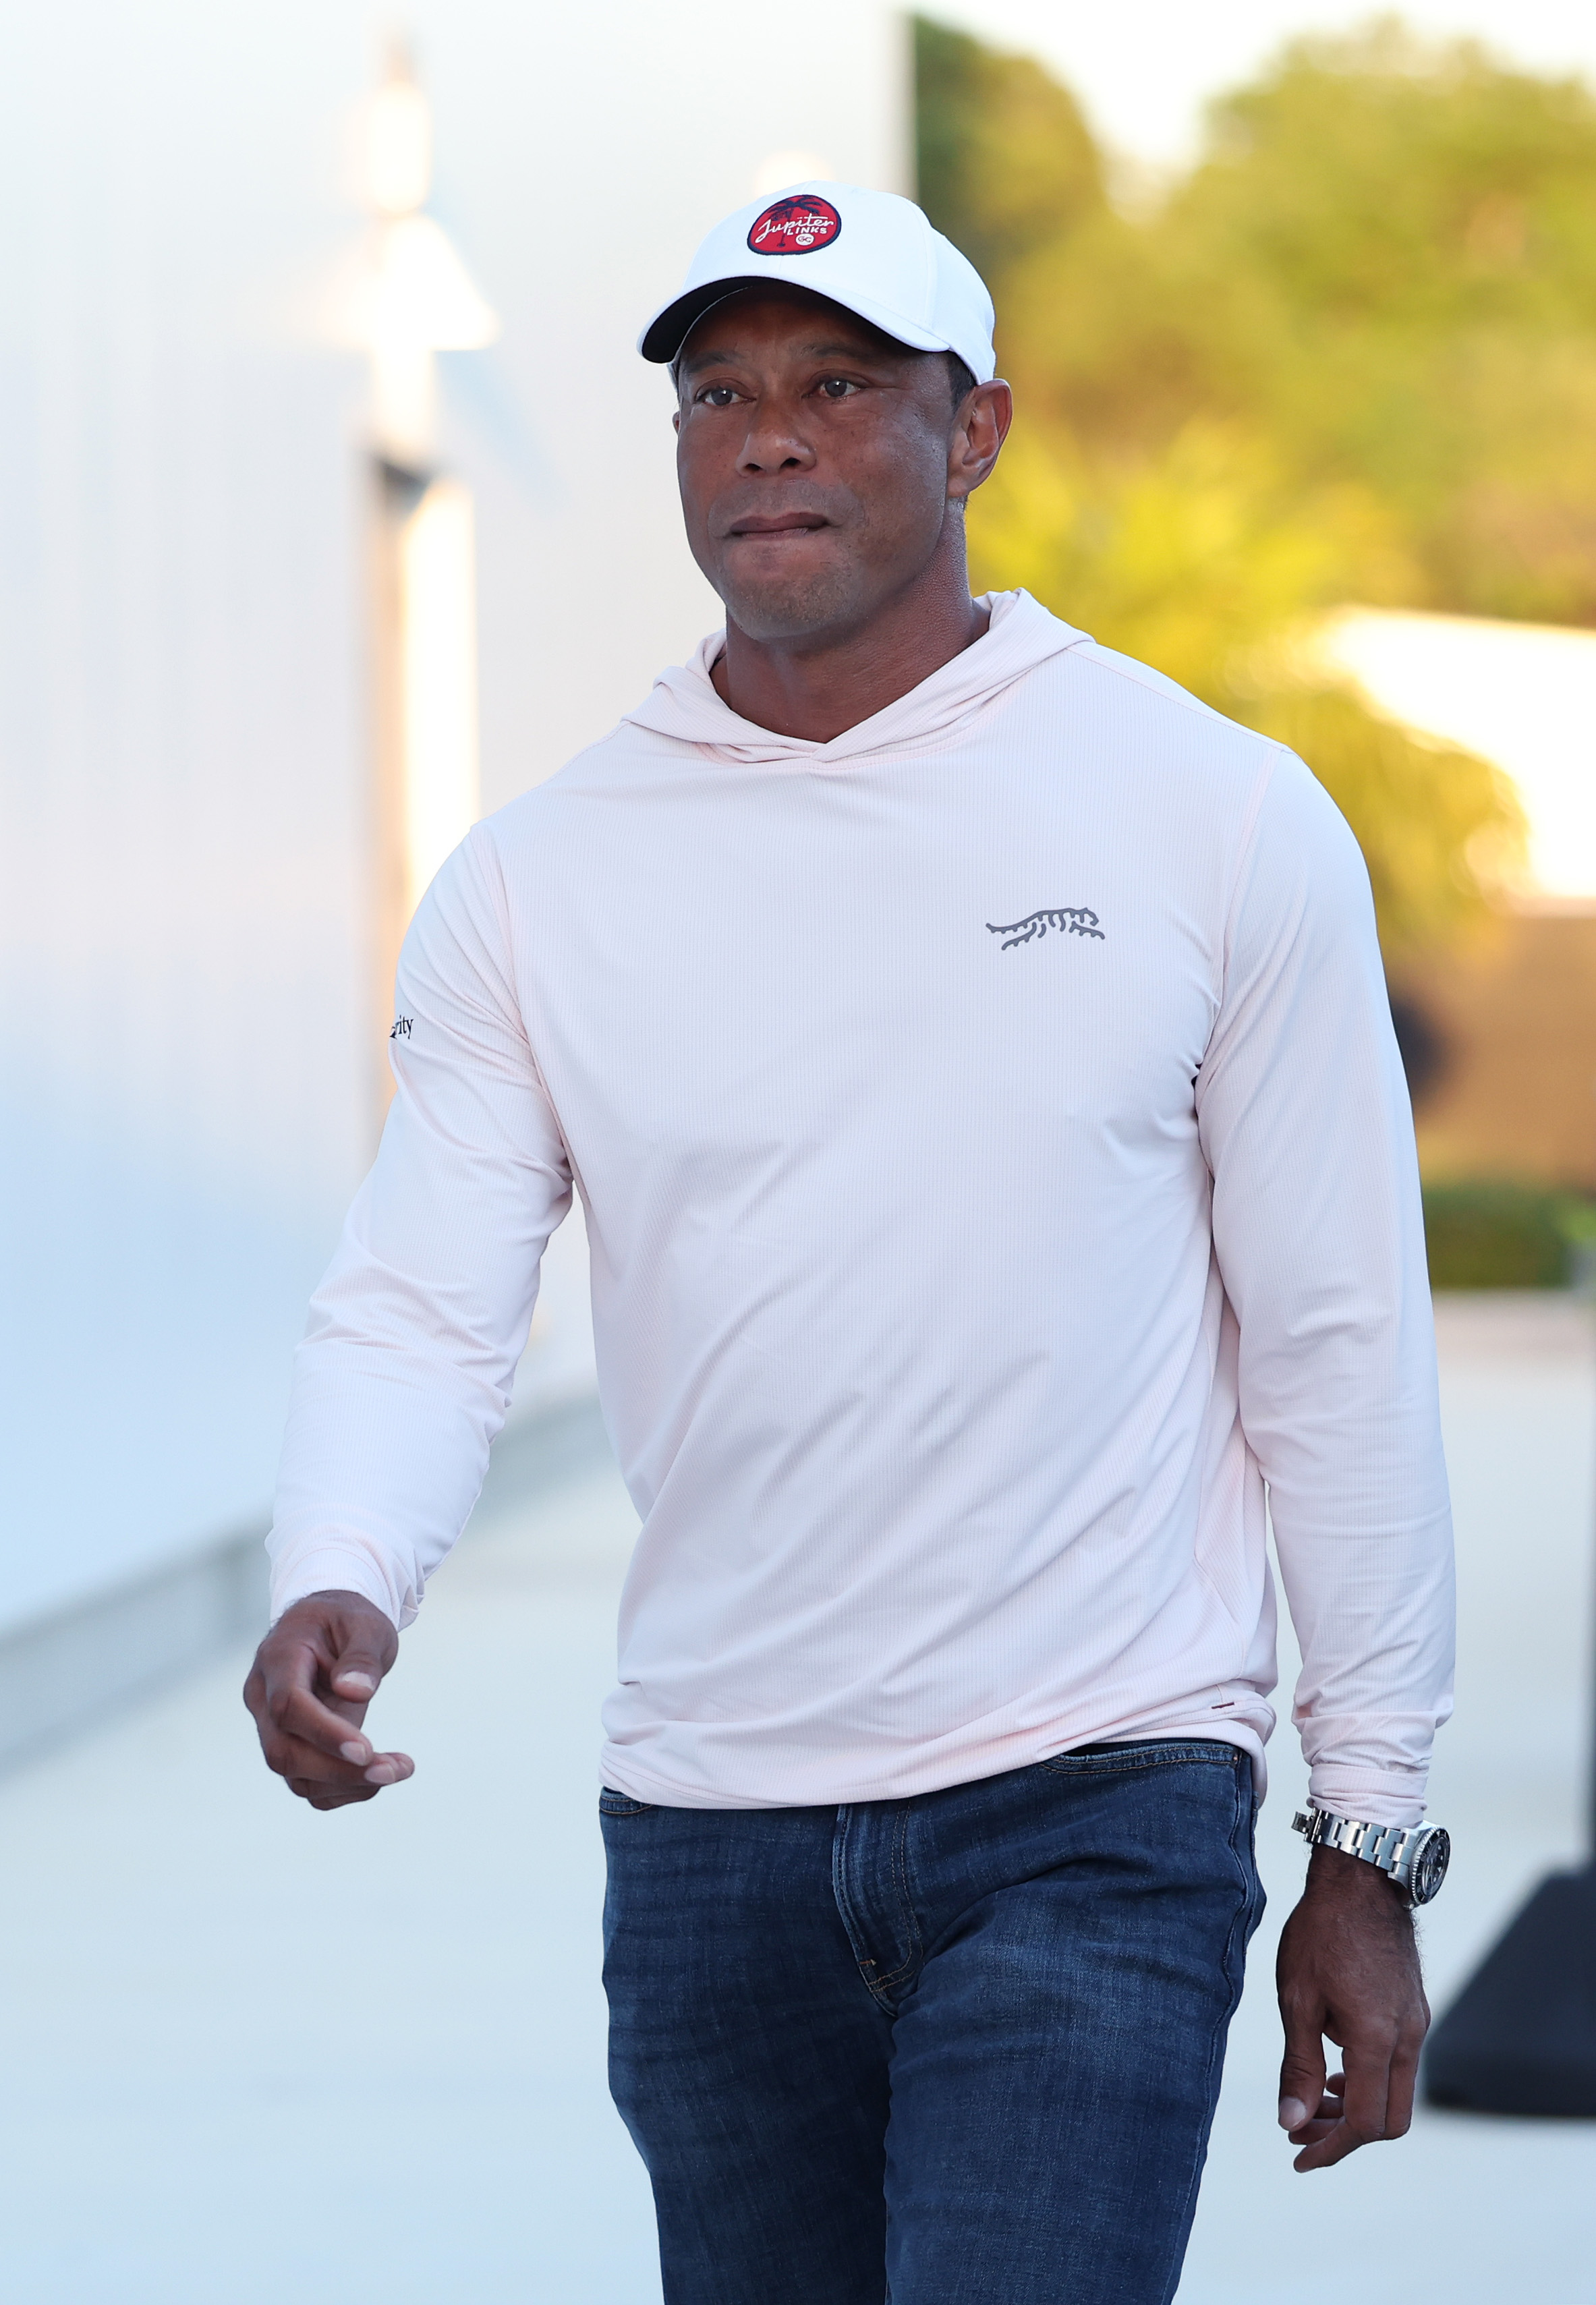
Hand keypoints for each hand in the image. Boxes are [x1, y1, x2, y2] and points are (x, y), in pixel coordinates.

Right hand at [243, 1590, 413, 1810]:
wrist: (326, 1625)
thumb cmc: (345, 1621)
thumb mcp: (365, 1623)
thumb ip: (361, 1654)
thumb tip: (356, 1691)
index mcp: (278, 1658)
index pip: (288, 1706)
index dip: (324, 1733)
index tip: (367, 1750)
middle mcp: (264, 1697)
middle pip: (284, 1752)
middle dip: (339, 1771)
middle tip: (394, 1770)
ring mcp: (271, 1726)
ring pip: (295, 1775)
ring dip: (349, 1784)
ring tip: (400, 1768)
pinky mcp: (290, 1744)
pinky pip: (308, 1782)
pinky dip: (344, 1789)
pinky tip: (381, 1772)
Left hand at [1274, 1845, 1429, 2169]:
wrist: (1360, 1881)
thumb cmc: (1322, 1932)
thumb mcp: (1298, 2000)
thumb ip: (1299, 2066)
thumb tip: (1292, 2120)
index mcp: (1377, 2039)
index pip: (1365, 2123)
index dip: (1331, 2147)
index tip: (1298, 2153)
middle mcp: (1408, 2037)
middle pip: (1389, 2120)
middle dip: (1345, 2135)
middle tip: (1302, 2127)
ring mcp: (1416, 2024)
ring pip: (1397, 2094)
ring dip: (1357, 2108)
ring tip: (1315, 2099)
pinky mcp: (1414, 2010)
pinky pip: (1399, 2066)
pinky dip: (1369, 2080)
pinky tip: (1337, 2064)